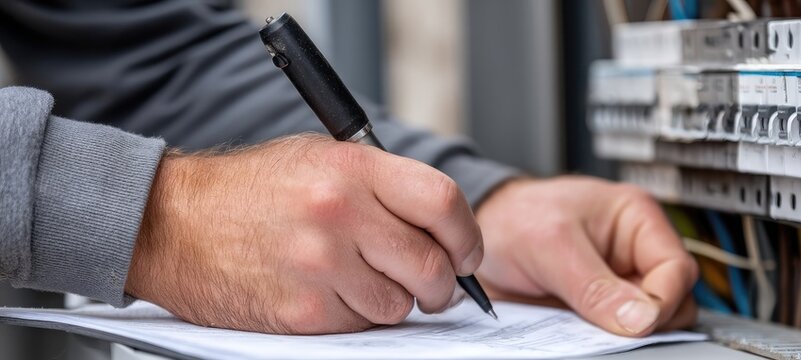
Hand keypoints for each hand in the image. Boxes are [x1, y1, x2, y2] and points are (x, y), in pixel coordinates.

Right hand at [126, 134, 482, 333]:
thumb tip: (442, 226)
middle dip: (441, 284)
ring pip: (399, 304)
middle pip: (432, 264)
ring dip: (392, 301)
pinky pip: (359, 326)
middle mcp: (339, 214)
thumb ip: (382, 186)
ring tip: (359, 280)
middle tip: (431, 284)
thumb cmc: (247, 190)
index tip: (466, 252)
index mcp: (351, 169)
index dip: (466, 235)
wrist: (171, 222)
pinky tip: (327, 293)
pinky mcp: (301, 312)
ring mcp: (320, 265)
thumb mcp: (318, 158)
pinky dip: (354, 317)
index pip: (443, 202)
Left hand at [474, 176, 697, 336]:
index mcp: (636, 220)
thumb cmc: (514, 217)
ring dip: (623, 332)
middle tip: (609, 325)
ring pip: (647, 322)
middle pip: (672, 301)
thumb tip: (640, 318)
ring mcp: (617, 284)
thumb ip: (595, 285)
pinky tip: (579, 333)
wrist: (478, 236)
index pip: (677, 269)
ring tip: (587, 325)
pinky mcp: (598, 309)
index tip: (638, 321)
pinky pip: (614, 333)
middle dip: (647, 319)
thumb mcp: (552, 245)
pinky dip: (602, 340)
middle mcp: (633, 253)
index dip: (662, 300)